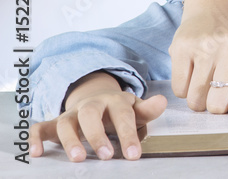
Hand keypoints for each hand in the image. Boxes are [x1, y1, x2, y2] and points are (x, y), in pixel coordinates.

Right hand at [28, 71, 166, 160]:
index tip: (133, 155)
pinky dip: (35, 138)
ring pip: (66, 123)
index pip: (122, 116)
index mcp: (115, 101)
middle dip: (97, 135)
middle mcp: (91, 106)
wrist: (98, 98)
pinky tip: (36, 153)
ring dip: (70, 140)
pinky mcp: (55, 123)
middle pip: (90, 115)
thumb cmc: (119, 110)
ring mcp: (72, 114)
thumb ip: (148, 109)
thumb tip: (162, 101)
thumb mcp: (136, 108)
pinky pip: (41, 127)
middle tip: (106, 155)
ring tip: (78, 159)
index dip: (128, 135)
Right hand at [169, 0, 227, 120]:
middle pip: (217, 105)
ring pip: (195, 100)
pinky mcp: (182, 47)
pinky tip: (193, 70)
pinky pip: (179, 90)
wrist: (214, 12)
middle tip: (220, 84)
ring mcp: (206, 47)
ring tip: (207, 76)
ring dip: (199, 98)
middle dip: (216, 104)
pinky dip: (184, 88)